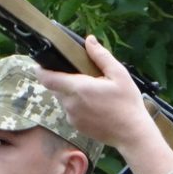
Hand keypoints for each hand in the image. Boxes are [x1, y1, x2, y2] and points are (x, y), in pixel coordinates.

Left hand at [38, 35, 172, 173]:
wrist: (132, 134)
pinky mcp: (76, 126)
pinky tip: (94, 105)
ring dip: (71, 93)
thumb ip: (101, 56)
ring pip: (63, 99)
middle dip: (62, 79)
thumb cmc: (127, 102)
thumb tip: (89, 40)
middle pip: (56, 88)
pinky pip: (70, 111)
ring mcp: (72, 117)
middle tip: (80, 75)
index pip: (48, 79)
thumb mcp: (119, 74)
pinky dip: (77, 105)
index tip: (40, 64)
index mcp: (78, 88)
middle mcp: (70, 104)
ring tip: (92, 91)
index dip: (41, 71)